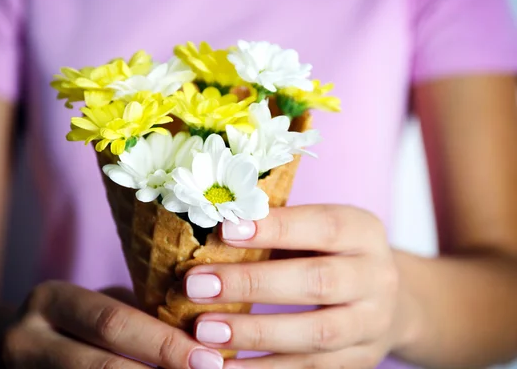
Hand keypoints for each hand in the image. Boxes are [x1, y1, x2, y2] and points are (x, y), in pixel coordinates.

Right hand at [2, 281, 223, 368]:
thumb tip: (203, 337)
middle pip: (101, 367)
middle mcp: (24, 341)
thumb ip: (138, 317)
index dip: (164, 344)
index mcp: (49, 301)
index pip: (112, 322)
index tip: (210, 359)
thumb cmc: (79, 323)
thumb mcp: (100, 305)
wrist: (18, 348)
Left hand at [185, 205, 400, 367]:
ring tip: (205, 330)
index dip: (276, 228)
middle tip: (197, 285)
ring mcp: (371, 324)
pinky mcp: (359, 360)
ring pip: (316, 333)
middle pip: (318, 282)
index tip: (225, 230)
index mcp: (364, 232)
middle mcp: (375, 278)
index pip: (323, 226)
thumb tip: (212, 226)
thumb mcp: (318, 230)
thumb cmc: (332, 254)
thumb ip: (277, 227)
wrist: (385, 298)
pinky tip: (227, 365)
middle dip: (252, 284)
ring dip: (255, 333)